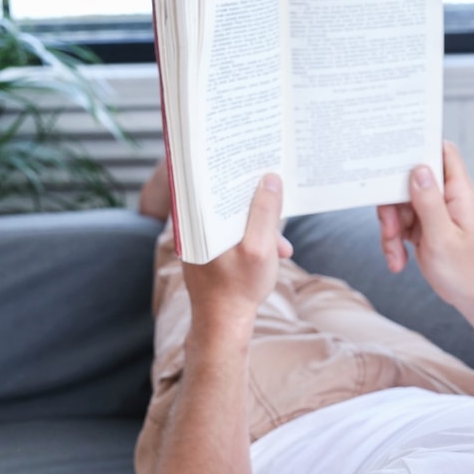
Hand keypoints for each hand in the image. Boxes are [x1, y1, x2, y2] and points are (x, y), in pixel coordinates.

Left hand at [183, 173, 292, 334]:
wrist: (222, 325)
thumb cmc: (238, 289)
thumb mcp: (260, 249)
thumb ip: (265, 212)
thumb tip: (271, 178)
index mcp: (196, 219)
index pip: (203, 175)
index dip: (223, 159)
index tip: (244, 147)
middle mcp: (192, 224)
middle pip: (221, 191)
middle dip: (252, 190)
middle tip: (275, 181)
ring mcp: (200, 236)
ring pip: (231, 212)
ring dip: (259, 221)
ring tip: (280, 243)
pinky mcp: (209, 247)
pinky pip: (232, 227)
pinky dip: (252, 233)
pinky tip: (274, 250)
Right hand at [377, 142, 473, 308]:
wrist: (471, 297)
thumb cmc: (464, 271)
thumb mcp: (442, 237)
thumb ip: (429, 202)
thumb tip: (419, 169)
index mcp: (459, 192)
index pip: (443, 152)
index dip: (420, 146)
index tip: (394, 154)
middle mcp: (447, 196)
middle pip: (410, 180)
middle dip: (393, 205)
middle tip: (390, 230)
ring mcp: (434, 210)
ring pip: (400, 204)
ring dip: (391, 230)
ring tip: (396, 256)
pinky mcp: (424, 225)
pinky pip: (399, 223)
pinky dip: (393, 241)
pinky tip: (399, 261)